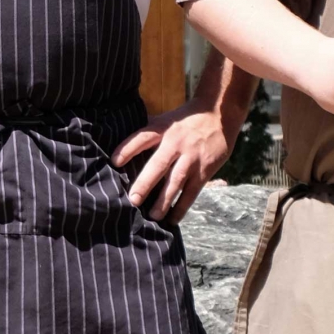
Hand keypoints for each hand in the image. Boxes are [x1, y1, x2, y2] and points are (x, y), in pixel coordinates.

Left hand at [114, 103, 232, 221]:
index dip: (128, 148)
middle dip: (145, 183)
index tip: (114, 162)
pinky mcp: (204, 170)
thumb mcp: (166, 119)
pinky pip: (192, 191)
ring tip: (153, 216)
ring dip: (165, 200)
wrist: (219, 115)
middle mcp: (176, 143)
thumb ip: (147, 129)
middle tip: (133, 200)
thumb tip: (119, 135)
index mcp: (163, 129)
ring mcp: (191, 158)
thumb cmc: (185, 119)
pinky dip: (182, 206)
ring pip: (176, 181)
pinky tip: (173, 218)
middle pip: (159, 164)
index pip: (143, 138)